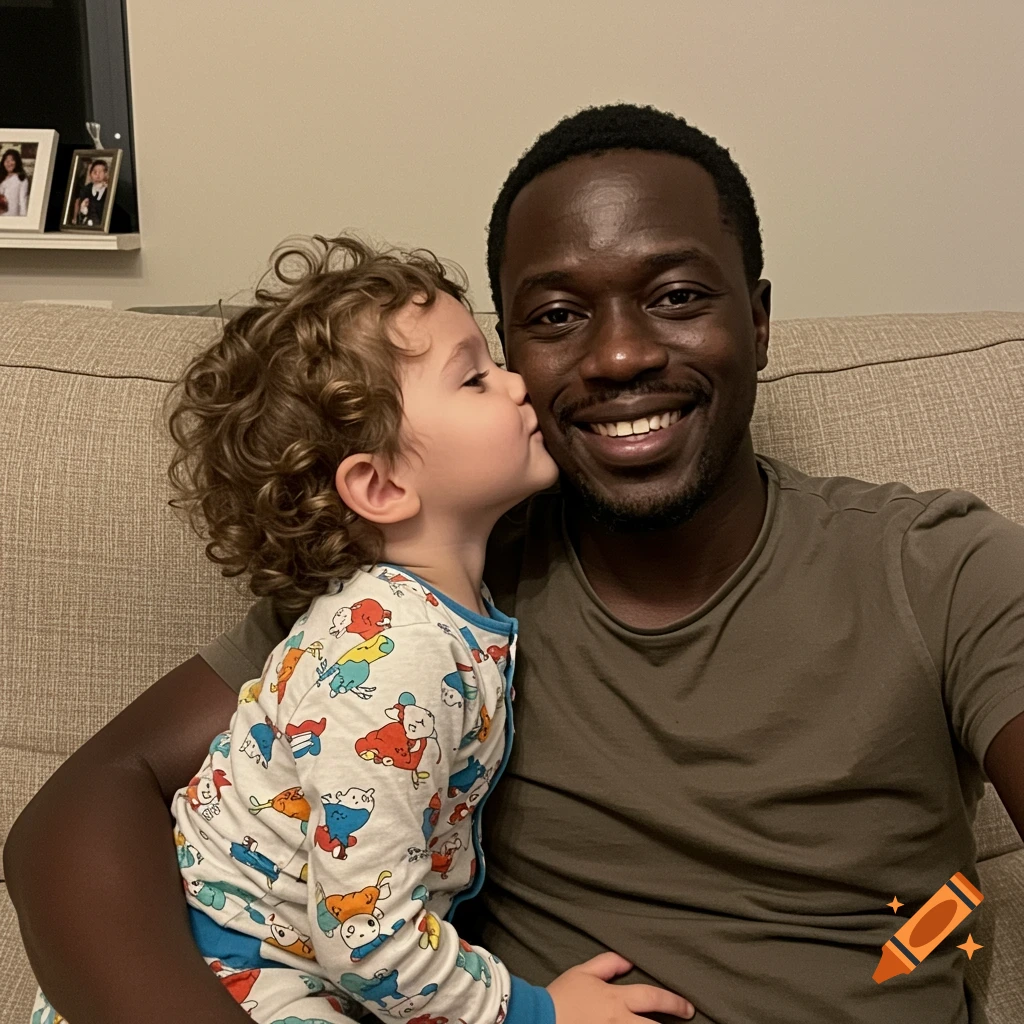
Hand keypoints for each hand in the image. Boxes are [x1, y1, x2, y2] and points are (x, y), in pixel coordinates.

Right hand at [547, 951, 694, 1021]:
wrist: (537, 1020)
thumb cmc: (560, 997)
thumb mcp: (583, 973)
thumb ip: (608, 964)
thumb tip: (628, 959)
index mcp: (616, 1000)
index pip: (653, 999)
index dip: (674, 1002)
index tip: (688, 1008)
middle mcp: (619, 1022)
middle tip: (686, 1022)